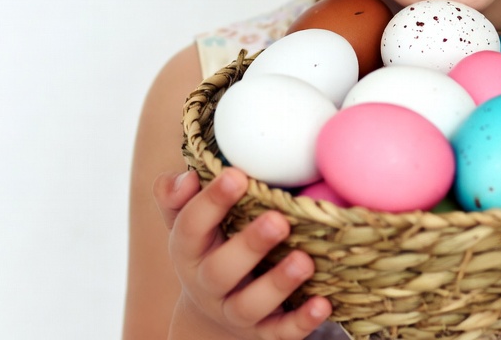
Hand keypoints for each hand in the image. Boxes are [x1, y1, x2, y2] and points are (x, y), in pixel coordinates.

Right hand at [154, 168, 331, 338]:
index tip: (237, 175)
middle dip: (250, 245)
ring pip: (249, 306)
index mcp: (189, 249)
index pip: (191, 226)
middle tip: (278, 221)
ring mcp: (234, 312)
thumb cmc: (208, 245)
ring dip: (278, 284)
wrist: (208, 317)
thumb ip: (177, 194)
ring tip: (305, 261)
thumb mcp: (186, 219)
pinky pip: (279, 333)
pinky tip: (323, 304)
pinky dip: (301, 321)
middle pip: (220, 271)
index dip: (211, 201)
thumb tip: (185, 177)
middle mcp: (207, 283)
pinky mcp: (262, 333)